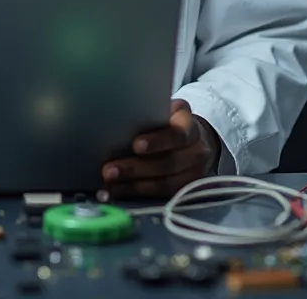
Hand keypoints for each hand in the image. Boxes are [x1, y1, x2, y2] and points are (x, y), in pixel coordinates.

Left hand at [101, 100, 219, 199]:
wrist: (194, 141)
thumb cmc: (170, 122)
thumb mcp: (166, 109)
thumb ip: (150, 112)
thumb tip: (117, 113)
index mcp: (191, 126)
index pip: (177, 134)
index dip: (157, 141)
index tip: (136, 145)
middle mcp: (197, 152)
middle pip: (167, 163)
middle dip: (135, 168)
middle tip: (109, 170)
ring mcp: (194, 174)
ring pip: (163, 184)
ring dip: (132, 185)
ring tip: (109, 184)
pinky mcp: (186, 191)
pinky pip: (160, 196)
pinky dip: (135, 193)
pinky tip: (116, 191)